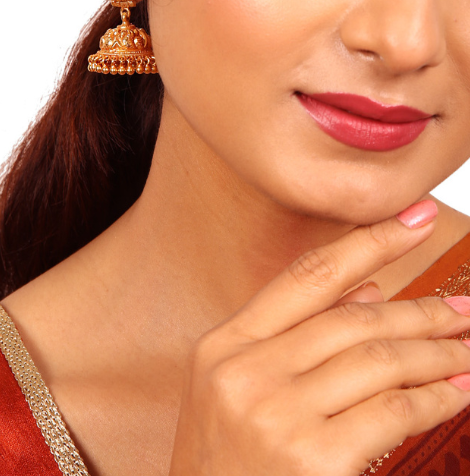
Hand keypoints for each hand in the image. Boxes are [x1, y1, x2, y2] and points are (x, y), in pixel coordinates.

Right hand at [169, 202, 469, 475]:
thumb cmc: (225, 469)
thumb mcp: (237, 393)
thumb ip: (296, 337)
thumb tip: (370, 291)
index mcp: (223, 345)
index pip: (308, 275)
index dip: (369, 242)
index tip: (418, 218)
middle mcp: (246, 371)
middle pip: (352, 318)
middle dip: (419, 311)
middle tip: (464, 308)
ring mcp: (276, 415)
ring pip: (379, 360)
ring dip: (435, 353)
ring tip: (467, 349)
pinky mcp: (312, 460)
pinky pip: (393, 413)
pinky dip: (434, 399)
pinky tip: (456, 392)